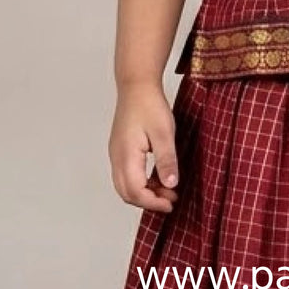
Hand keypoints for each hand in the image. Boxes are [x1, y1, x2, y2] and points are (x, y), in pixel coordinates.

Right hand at [109, 80, 179, 212]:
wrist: (136, 85)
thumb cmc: (150, 105)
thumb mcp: (164, 133)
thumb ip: (166, 160)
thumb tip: (170, 184)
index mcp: (126, 156)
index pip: (135, 192)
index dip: (153, 203)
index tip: (172, 203)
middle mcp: (116, 158)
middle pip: (126, 193)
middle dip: (148, 202)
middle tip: (171, 199)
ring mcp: (116, 154)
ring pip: (124, 186)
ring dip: (144, 193)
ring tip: (167, 190)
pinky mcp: (120, 150)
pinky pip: (126, 176)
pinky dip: (140, 183)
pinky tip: (158, 178)